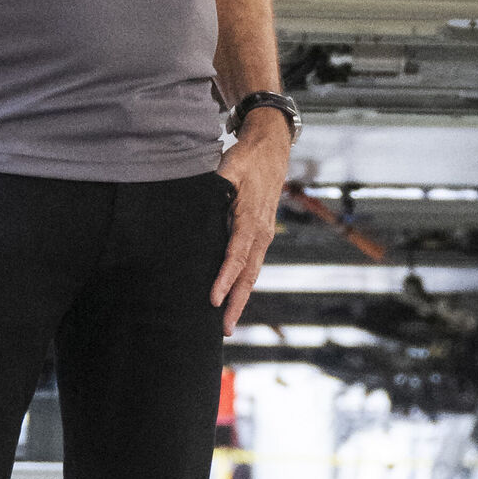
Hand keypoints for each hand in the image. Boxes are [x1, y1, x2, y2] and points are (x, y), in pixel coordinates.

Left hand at [212, 108, 289, 320]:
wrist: (272, 150)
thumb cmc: (247, 159)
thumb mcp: (230, 167)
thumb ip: (218, 186)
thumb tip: (205, 201)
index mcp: (251, 219)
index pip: (236, 256)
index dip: (224, 279)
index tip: (212, 299)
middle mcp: (261, 233)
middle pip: (248, 275)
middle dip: (236, 303)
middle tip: (223, 328)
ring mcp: (263, 236)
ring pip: (252, 274)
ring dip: (240, 299)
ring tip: (226, 324)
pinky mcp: (261, 236)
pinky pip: (252, 265)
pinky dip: (243, 285)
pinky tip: (233, 299)